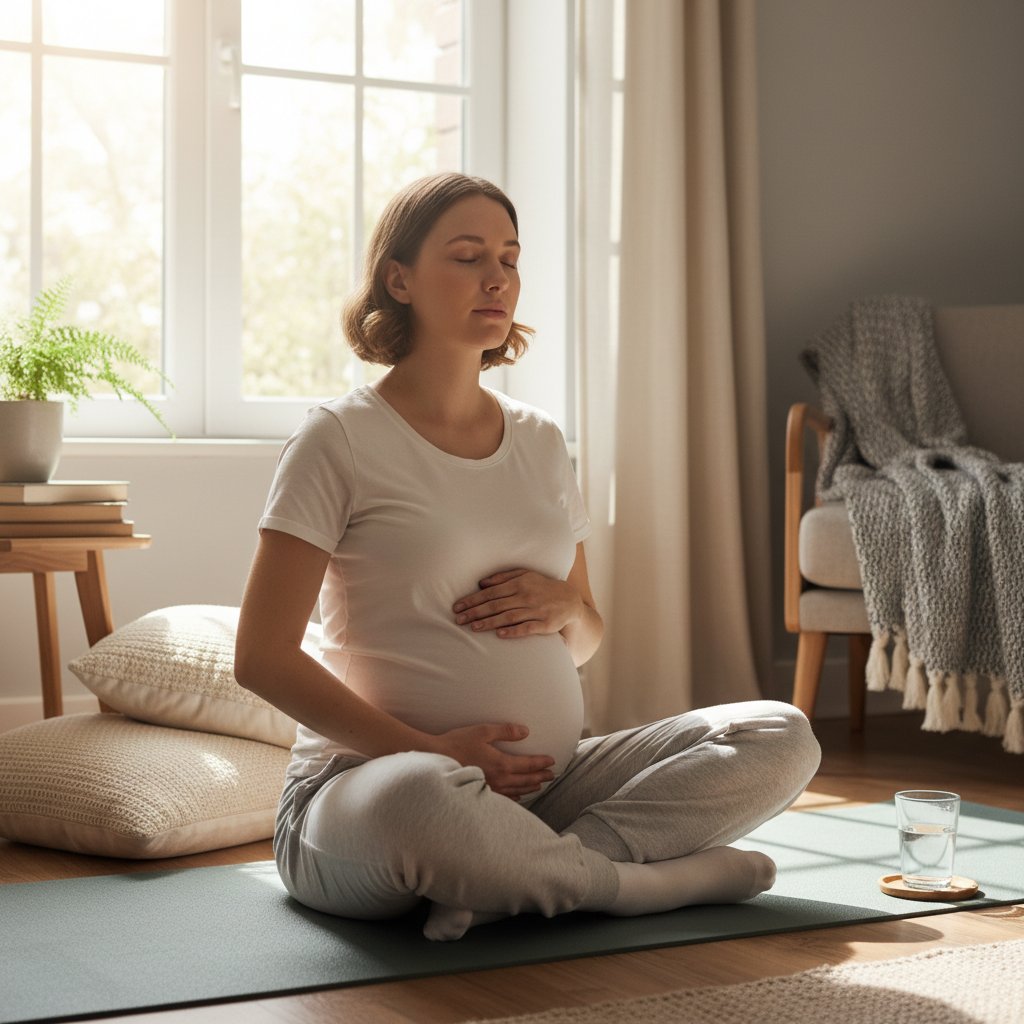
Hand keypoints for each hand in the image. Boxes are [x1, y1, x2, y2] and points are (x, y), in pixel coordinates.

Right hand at [430, 723, 554, 799]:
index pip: (528, 765)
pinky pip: (503, 798)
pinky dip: (515, 796)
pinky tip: (517, 796)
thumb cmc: (458, 743)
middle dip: (540, 777)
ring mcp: (490, 788)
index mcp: (501, 763)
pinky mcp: (480, 793)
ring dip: (530, 787)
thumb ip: (506, 731)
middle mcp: (499, 779)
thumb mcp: (483, 731)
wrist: (435, 760)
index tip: (552, 762)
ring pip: (517, 790)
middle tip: (552, 776)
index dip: (541, 763)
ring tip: (539, 785)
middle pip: (525, 779)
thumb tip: (525, 731)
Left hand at [453, 569, 582, 638]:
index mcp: (519, 583)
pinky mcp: (545, 624)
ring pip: (508, 617)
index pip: (491, 592)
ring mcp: (536, 610)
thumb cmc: (542, 586)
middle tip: (458, 619)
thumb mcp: (525, 575)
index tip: (458, 607)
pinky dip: (513, 631)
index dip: (473, 600)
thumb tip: (481, 583)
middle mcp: (526, 596)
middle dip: (475, 612)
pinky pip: (527, 628)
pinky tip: (500, 634)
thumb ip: (503, 577)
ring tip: (473, 627)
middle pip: (496, 605)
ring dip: (490, 622)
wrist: (570, 599)